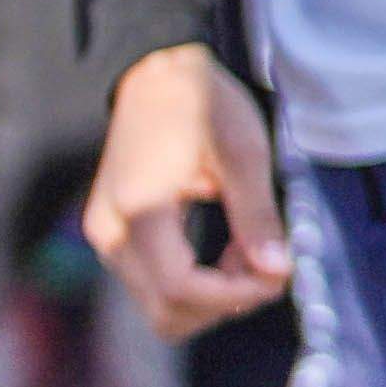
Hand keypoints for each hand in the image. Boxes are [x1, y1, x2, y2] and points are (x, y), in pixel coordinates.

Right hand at [83, 44, 290, 333]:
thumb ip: (257, 216)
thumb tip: (278, 270)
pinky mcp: (114, 235)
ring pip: (161, 307)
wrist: (154, 73)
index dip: (237, 294)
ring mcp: (106, 237)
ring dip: (213, 295)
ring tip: (248, 251)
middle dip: (226, 302)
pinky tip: (227, 248)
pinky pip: (156, 286)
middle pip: (167, 313)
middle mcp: (110, 233)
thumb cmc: (200, 104)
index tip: (279, 270)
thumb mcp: (242, 153)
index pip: (182, 290)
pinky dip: (198, 284)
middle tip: (265, 262)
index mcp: (139, 210)